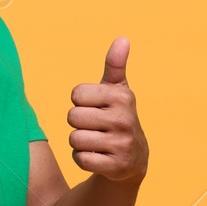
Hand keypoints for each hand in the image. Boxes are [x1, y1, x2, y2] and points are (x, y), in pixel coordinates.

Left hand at [68, 37, 148, 182]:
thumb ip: (115, 65)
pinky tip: (98, 157)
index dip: (80, 102)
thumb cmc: (117, 116)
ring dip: (79, 143)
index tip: (95, 107)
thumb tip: (122, 39)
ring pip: (74, 139)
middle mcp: (124, 119)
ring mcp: (122, 144)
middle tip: (95, 127)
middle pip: (72, 117)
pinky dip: (84, 160)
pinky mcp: (116, 166)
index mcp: (122, 96)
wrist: (133, 158)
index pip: (76, 94)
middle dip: (79, 124)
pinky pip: (80, 159)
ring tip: (97, 141)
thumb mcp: (117, 90)